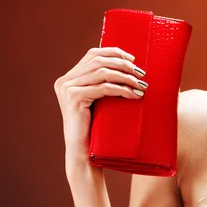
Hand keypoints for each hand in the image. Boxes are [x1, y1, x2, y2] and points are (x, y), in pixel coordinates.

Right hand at [53, 47, 147, 177]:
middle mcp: (65, 81)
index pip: (93, 54)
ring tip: (141, 84)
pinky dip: (122, 89)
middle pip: (98, 60)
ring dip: (126, 76)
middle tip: (141, 72)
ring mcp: (67, 88)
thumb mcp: (99, 100)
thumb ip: (104, 82)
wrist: (85, 153)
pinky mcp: (73, 98)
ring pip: (103, 72)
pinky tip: (134, 95)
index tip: (133, 58)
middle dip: (123, 64)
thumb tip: (129, 63)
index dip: (114, 52)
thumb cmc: (96, 128)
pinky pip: (103, 88)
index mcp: (69, 78)